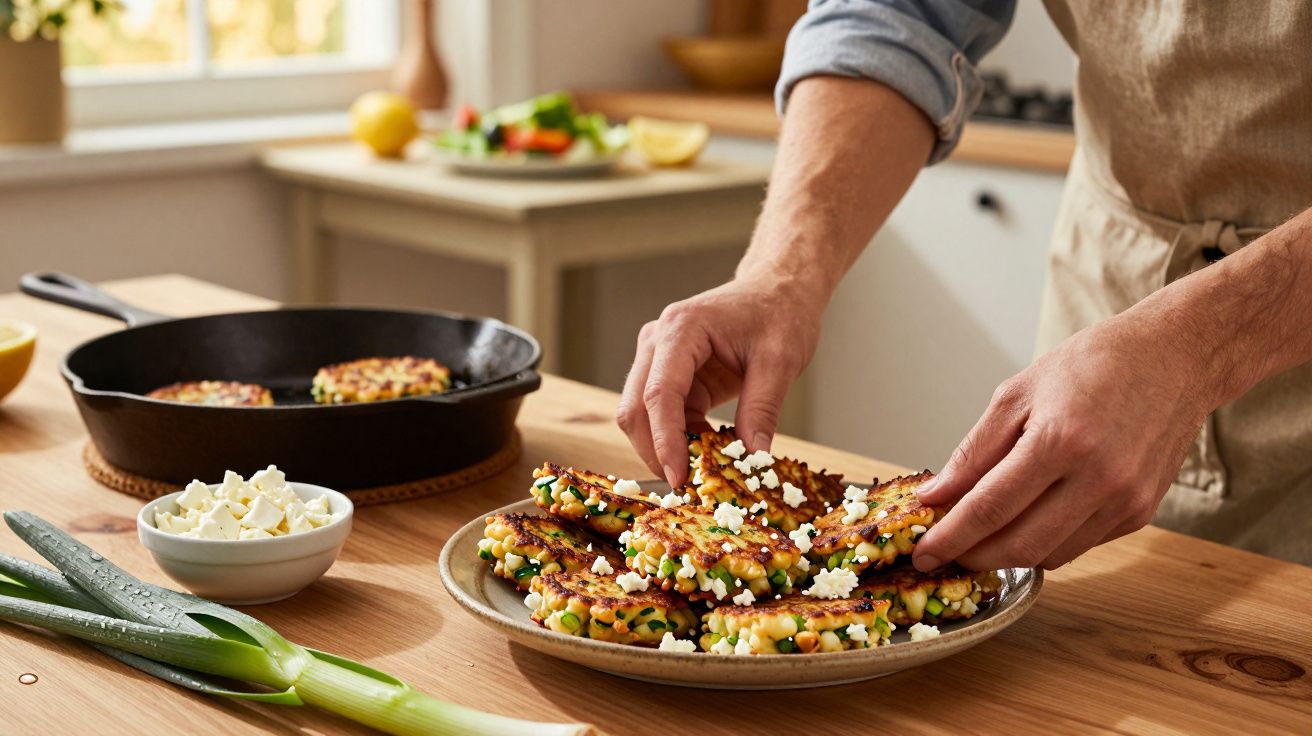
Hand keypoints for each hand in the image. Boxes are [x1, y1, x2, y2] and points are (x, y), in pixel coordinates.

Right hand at [617, 273, 824, 487]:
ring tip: (701, 474)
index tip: (679, 477)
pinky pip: (664, 416)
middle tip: (687, 488)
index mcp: (681, 329)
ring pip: (641, 416)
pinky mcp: (670, 375)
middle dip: (656, 451)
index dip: (665, 440)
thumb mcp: (781, 360)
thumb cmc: (779, 312)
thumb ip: (763, 408)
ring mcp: (659, 358)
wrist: (778, 289)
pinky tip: (707, 454)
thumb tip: (753, 458)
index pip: (659, 393)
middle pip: (635, 408)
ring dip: (665, 448)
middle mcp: (658, 342)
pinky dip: (680, 440)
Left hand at [912, 311, 1217, 570]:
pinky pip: (1078, 545)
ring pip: (1049, 555)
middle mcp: (1098, 479)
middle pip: (1019, 546)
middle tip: (943, 551)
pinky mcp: (1140, 513)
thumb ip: (973, 452)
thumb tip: (935, 495)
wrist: (1174, 358)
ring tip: (978, 537)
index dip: (949, 537)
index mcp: (1060, 440)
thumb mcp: (1017, 394)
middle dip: (972, 556)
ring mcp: (1124, 501)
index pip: (989, 508)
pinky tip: (1026, 521)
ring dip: (1006, 555)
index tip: (922, 552)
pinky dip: (1044, 541)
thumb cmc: (1092, 365)